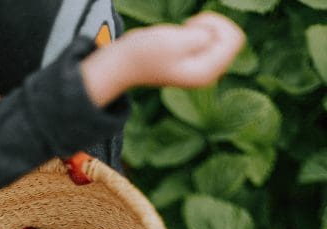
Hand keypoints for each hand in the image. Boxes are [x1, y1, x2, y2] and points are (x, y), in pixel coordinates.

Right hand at [80, 12, 244, 106]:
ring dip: (202, 26)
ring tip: (181, 33)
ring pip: (220, 36)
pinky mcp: (194, 61)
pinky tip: (180, 36)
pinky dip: (197, 30)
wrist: (125, 63)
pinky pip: (209, 38)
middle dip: (211, 24)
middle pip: (230, 37)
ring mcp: (201, 68)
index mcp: (206, 73)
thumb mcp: (176, 40)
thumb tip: (213, 37)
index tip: (192, 25)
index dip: (216, 23)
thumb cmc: (146, 53)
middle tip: (186, 28)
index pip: (233, 39)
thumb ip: (202, 37)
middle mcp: (207, 74)